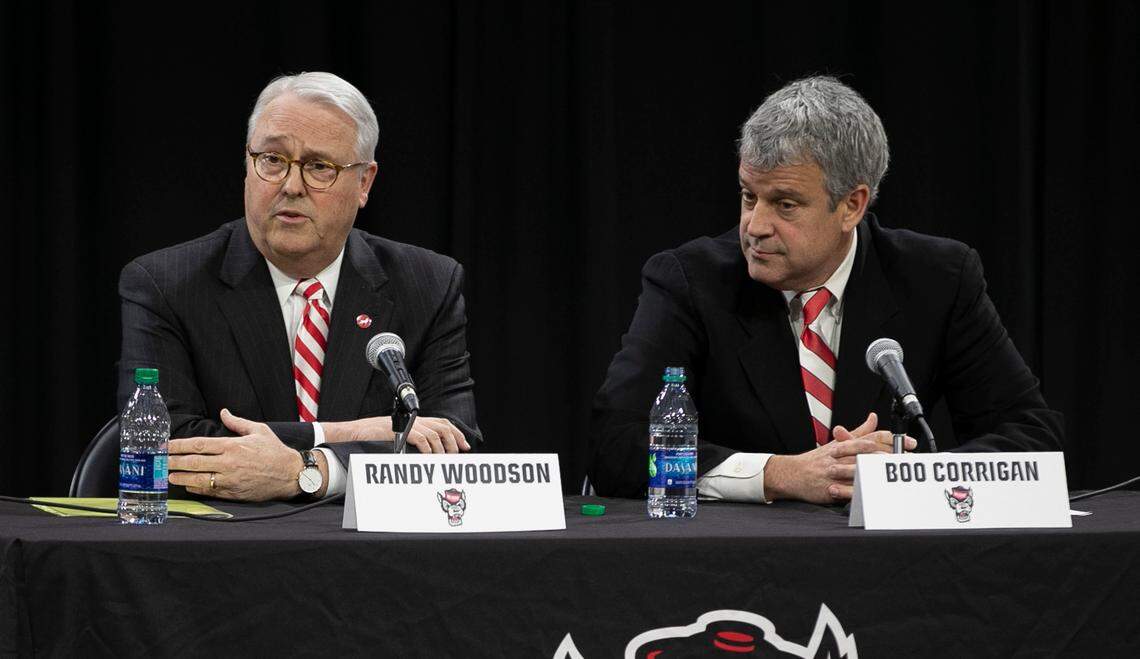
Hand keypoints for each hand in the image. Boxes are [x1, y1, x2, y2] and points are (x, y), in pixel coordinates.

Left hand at [168, 409, 312, 500]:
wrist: (291, 474)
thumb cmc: (275, 451)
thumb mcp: (259, 430)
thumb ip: (238, 422)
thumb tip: (224, 412)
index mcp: (233, 446)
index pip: (198, 445)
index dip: (179, 445)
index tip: (166, 445)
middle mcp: (229, 463)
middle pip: (193, 462)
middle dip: (173, 461)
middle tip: (159, 461)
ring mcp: (230, 480)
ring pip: (198, 479)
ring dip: (180, 477)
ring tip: (167, 475)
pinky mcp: (233, 493)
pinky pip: (209, 491)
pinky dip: (196, 488)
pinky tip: (187, 485)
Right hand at [321, 415, 470, 453]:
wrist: (353, 432)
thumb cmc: (371, 437)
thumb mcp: (396, 437)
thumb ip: (412, 440)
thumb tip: (429, 454)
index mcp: (414, 420)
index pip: (442, 423)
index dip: (456, 434)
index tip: (464, 446)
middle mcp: (413, 420)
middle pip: (443, 426)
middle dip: (454, 441)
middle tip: (458, 454)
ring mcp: (406, 424)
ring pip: (435, 434)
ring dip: (442, 449)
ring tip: (443, 460)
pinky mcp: (400, 430)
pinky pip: (421, 439)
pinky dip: (428, 449)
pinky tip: (429, 458)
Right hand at [765, 413, 905, 503]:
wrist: (789, 473)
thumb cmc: (815, 460)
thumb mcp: (836, 442)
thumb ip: (858, 432)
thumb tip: (874, 417)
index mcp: (844, 443)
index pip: (872, 437)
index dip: (893, 439)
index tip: (911, 444)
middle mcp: (840, 455)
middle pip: (870, 452)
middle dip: (890, 456)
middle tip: (908, 460)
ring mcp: (833, 470)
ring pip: (858, 468)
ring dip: (877, 471)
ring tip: (895, 473)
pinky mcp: (828, 486)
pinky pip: (846, 489)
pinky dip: (859, 490)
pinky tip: (872, 491)